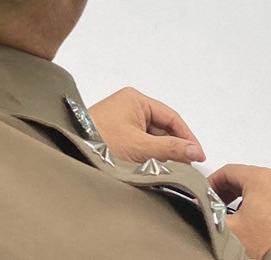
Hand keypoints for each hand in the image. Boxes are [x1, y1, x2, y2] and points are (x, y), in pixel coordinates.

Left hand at [88, 88, 203, 164]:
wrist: (70, 151)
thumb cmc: (102, 142)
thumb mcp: (140, 147)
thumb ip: (170, 148)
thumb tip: (196, 152)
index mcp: (136, 100)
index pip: (171, 117)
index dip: (187, 137)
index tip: (199, 157)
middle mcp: (130, 106)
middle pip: (162, 127)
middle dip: (175, 147)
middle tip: (188, 168)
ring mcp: (122, 119)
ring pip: (152, 137)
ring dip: (162, 153)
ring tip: (174, 171)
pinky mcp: (116, 134)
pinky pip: (141, 143)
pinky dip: (150, 155)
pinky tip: (157, 169)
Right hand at [210, 164, 270, 258]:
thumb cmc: (268, 244)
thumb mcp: (229, 229)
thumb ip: (210, 214)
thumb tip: (204, 211)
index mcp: (261, 178)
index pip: (229, 171)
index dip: (213, 182)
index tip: (207, 195)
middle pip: (252, 180)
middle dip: (234, 193)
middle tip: (223, 209)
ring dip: (258, 203)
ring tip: (249, 223)